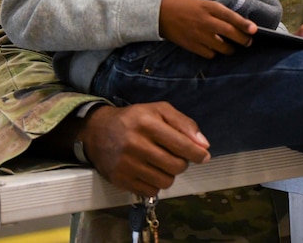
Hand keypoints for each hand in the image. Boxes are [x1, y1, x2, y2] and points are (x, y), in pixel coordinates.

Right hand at [79, 102, 210, 196]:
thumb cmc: (135, 119)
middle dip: (183, 162)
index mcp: (148, 123)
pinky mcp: (120, 179)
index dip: (198, 153)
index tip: (204, 156)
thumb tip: (204, 145)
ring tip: (162, 163)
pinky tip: (150, 171)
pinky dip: (156, 183)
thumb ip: (185, 124)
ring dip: (169, 174)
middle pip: (176, 166)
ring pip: (165, 181)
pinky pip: (151, 191)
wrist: (97, 131)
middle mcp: (136, 144)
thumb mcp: (160, 110)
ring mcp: (126, 164)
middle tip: (177, 156)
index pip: (182, 145)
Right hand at [159, 0, 255, 57]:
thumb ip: (218, 12)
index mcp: (209, 7)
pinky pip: (210, 54)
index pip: (231, 17)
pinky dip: (214, 53)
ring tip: (231, 47)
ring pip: (222, 47)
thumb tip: (236, 22)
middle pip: (230, 33)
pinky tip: (214, 48)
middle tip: (248, 42)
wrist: (160, 14)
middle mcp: (206, 21)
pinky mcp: (192, 46)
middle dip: (243, 39)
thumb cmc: (183, 5)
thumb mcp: (203, 2)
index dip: (244, 24)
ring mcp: (199, 35)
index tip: (254, 30)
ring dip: (230, 49)